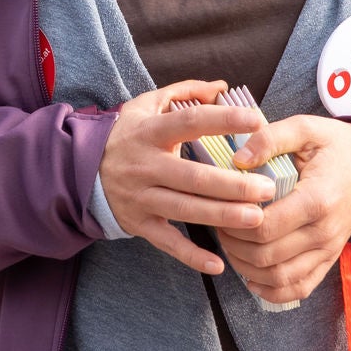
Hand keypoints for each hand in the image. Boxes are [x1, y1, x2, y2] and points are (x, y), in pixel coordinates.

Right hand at [99, 80, 278, 275]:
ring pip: (185, 210)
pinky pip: (168, 242)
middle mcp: (145, 166)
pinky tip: (219, 263)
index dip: (222, 120)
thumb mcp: (148, 105)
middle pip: (193, 177)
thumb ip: (186, 92)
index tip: (257, 121)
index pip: (189, 122)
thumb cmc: (128, 135)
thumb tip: (222, 87)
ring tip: (257, 218)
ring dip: (222, 216)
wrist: (82, 171)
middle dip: (233, 185)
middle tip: (268, 188)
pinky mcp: (139, 224)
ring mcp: (141, 198)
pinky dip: (192, 256)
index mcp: (150, 132)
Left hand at [216, 116, 350, 304]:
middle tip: (218, 221)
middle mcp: (324, 232)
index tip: (221, 203)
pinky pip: (299, 289)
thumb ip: (270, 138)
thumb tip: (237, 159)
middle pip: (266, 256)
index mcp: (317, 199)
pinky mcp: (328, 260)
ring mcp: (328, 250)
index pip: (265, 226)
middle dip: (233, 243)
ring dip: (245, 267)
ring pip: (278, 277)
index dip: (234, 221)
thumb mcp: (305, 128)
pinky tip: (251, 277)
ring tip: (230, 242)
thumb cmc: (336, 146)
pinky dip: (272, 291)